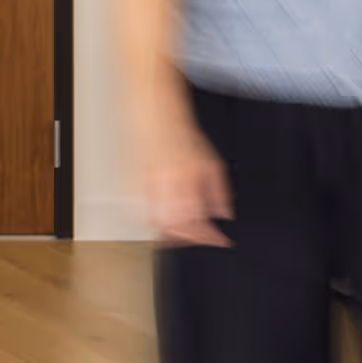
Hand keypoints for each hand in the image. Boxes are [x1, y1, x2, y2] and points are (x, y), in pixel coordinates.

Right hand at [143, 127, 232, 246]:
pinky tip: (164, 227)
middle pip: (178, 228)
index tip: (220, 240)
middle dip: (194, 238)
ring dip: (174, 236)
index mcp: (187, 181)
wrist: (156, 122)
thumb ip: (220, 191)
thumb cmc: (182, 138)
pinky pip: (143, 215)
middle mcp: (166, 187)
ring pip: (159, 224)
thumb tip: (225, 213)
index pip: (200, 220)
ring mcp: (149, 190)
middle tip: (205, 239)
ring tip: (186, 238)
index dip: (211, 236)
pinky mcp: (136, 189)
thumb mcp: (212, 162)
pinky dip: (155, 225)